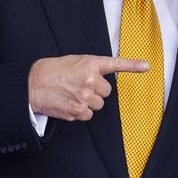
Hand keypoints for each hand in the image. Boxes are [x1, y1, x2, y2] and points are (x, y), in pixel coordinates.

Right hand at [29, 55, 148, 120]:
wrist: (31, 86)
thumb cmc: (50, 72)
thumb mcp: (72, 62)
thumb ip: (89, 68)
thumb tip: (100, 79)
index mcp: (89, 63)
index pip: (115, 64)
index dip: (133, 66)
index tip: (147, 66)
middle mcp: (90, 80)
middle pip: (106, 91)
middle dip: (96, 91)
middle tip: (79, 86)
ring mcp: (85, 96)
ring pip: (98, 104)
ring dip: (88, 102)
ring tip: (72, 95)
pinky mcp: (78, 111)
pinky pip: (88, 115)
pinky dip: (80, 112)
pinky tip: (69, 104)